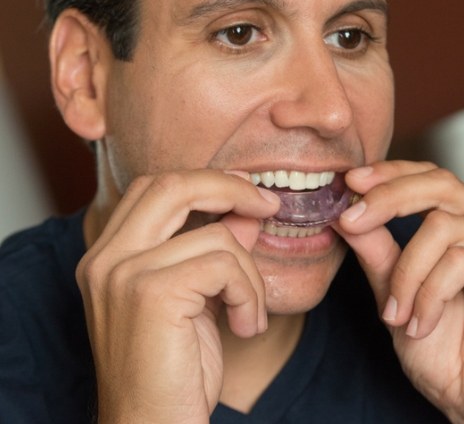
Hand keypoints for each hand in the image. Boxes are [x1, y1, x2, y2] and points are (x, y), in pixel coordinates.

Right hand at [76, 170, 278, 423]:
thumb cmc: (172, 372)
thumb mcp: (196, 298)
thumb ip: (213, 248)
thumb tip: (246, 210)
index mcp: (108, 255)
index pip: (154, 188)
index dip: (204, 181)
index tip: (246, 194)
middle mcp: (106, 258)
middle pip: (172, 185)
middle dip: (229, 187)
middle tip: (267, 205)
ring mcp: (123, 274)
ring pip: (216, 235)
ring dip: (250, 273)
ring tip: (250, 313)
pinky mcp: (152, 294)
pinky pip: (225, 265)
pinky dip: (249, 293)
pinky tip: (246, 326)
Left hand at [336, 160, 463, 423]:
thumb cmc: (446, 353)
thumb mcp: (396, 294)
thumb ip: (377, 253)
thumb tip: (345, 214)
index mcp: (461, 228)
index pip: (427, 178)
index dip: (389, 173)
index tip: (350, 180)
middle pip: (438, 183)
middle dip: (388, 196)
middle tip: (352, 219)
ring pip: (442, 226)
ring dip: (405, 271)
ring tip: (396, 314)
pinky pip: (461, 261)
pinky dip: (429, 293)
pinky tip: (422, 323)